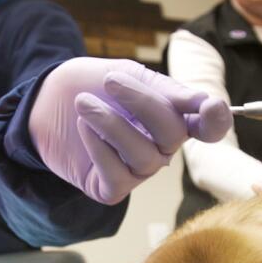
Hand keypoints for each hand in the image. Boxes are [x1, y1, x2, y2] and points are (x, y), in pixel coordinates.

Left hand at [29, 58, 230, 204]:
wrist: (45, 100)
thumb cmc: (92, 85)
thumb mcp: (128, 74)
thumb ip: (164, 90)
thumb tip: (203, 101)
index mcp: (173, 118)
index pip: (207, 127)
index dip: (215, 121)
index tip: (210, 106)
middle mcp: (161, 148)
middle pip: (172, 135)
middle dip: (143, 104)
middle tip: (110, 81)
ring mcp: (137, 171)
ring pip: (144, 157)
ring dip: (112, 125)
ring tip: (83, 103)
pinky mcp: (110, 188)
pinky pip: (117, 177)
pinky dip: (100, 149)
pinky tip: (83, 128)